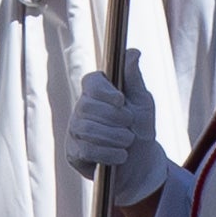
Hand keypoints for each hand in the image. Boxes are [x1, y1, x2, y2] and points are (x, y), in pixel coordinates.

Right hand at [64, 66, 167, 200]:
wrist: (139, 164)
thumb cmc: (140, 127)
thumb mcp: (142, 102)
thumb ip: (134, 78)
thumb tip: (133, 52)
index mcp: (97, 91)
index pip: (91, 82)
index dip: (104, 91)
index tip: (121, 100)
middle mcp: (82, 108)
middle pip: (87, 106)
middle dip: (113, 118)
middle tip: (130, 126)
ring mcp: (75, 130)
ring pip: (86, 129)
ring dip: (113, 137)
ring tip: (128, 141)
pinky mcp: (73, 151)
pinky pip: (85, 150)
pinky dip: (108, 153)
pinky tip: (120, 156)